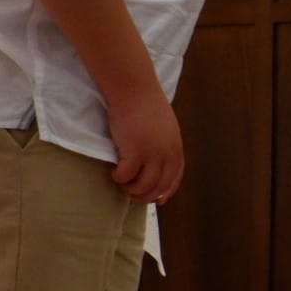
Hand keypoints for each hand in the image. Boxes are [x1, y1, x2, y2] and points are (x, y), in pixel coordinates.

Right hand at [107, 87, 184, 203]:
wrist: (135, 91)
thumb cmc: (146, 106)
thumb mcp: (165, 128)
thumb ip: (164, 145)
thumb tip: (158, 162)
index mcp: (176, 148)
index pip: (175, 177)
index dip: (166, 191)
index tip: (158, 200)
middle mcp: (168, 153)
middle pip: (159, 186)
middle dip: (145, 195)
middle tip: (131, 194)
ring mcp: (152, 154)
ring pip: (143, 185)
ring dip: (131, 189)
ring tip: (122, 183)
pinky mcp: (135, 151)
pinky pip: (126, 176)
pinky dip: (119, 178)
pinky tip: (114, 172)